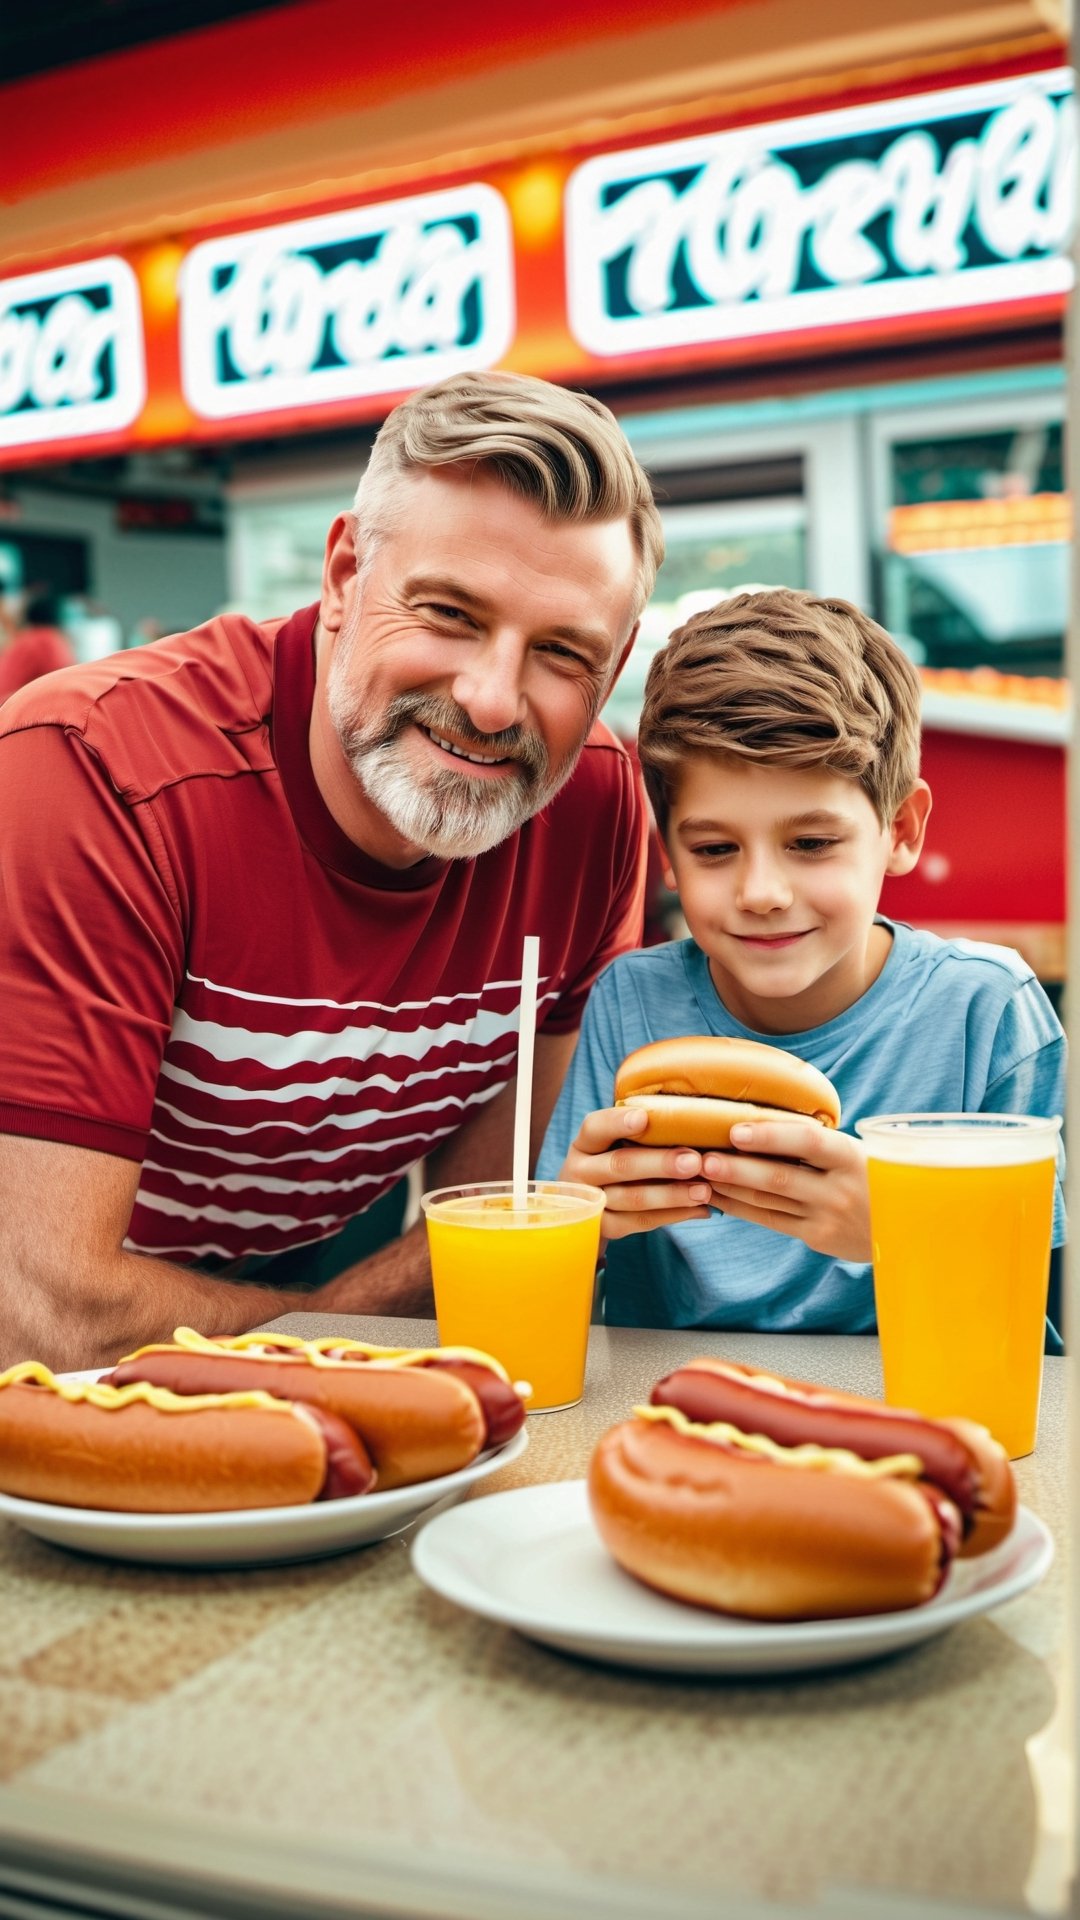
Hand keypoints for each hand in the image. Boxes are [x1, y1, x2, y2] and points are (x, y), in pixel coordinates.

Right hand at [560, 1106, 712, 1239]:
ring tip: (704, 1190)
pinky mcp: (603, 1228)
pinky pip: (640, 1222)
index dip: (617, 1122)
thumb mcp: (614, 1146)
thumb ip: (641, 1132)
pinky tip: (700, 1210)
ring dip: (673, 1194)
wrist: (589, 1213)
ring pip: (633, 1198)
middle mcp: (580, 1171)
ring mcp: (590, 1203)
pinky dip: (673, 1215)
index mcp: (585, 1144)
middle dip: (660, 1163)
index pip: (595, 1127)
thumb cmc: (614, 1166)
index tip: (644, 1118)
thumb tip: (690, 1115)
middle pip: (620, 1164)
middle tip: (694, 1161)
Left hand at [702, 1121, 871, 1262]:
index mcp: (851, 1156)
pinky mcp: (817, 1237)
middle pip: (779, 1177)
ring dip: (729, 1188)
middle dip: (735, 1168)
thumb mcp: (859, 1150)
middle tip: (701, 1158)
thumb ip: (820, 1141)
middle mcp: (839, 1189)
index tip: (736, 1130)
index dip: (770, 1136)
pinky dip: (740, 1208)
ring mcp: (827, 1217)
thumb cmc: (874, 1174)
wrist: (912, 1227)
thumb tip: (762, 1118)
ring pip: (768, 1201)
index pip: (807, 1143)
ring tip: (698, 1174)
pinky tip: (717, 1196)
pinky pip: (770, 1220)